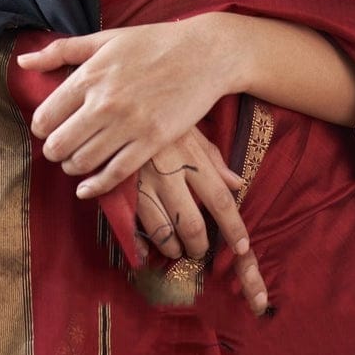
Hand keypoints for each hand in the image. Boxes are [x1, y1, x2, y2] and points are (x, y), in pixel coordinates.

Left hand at [17, 20, 236, 196]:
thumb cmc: (153, 42)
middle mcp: (104, 101)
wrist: (203, 53)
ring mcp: (129, 123)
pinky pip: (115, 173)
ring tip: (75, 163)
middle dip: (54, 152)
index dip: (42, 129)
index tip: (48, 130)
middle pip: (59, 144)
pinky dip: (95, 186)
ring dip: (73, 168)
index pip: (46, 116)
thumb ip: (61, 51)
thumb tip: (23, 61)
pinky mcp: (153, 140)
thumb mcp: (105, 39)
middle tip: (59, 151)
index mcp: (90, 74)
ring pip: (83, 161)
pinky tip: (87, 188)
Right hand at [136, 126, 270, 315]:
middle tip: (199, 250)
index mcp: (190, 156)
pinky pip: (131, 229)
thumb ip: (212, 157)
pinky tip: (147, 250)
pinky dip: (141, 246)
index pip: (219, 199)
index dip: (233, 228)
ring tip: (176, 248)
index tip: (241, 247)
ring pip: (163, 232)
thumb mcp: (188, 128)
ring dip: (173, 248)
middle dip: (198, 246)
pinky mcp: (117, 190)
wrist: (113, 104)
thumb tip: (237, 184)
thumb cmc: (157, 117)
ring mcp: (141, 183)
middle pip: (191, 225)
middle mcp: (167, 173)